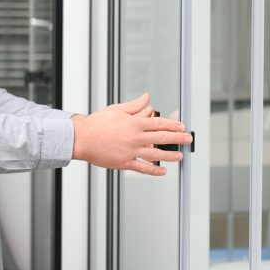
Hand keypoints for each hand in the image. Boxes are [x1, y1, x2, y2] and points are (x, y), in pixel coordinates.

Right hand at [71, 93, 191, 176]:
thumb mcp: (117, 109)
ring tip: (179, 156)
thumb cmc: (97, 124)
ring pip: (156, 154)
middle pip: (162, 138)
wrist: (82, 138)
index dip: (173, 125)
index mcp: (135, 123)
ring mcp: (131, 151)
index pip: (159, 123)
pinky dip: (154, 170)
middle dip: (178, 139)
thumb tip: (147, 98)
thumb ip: (135, 105)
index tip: (181, 126)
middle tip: (187, 139)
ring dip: (170, 155)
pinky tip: (163, 171)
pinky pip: (143, 168)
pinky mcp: (125, 162)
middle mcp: (135, 137)